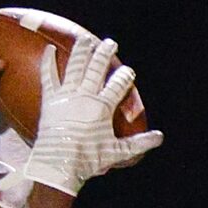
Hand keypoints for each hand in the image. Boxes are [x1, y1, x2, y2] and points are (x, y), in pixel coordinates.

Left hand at [24, 33, 163, 195]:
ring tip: (86, 40)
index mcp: (102, 107)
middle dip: (105, 53)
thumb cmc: (88, 161)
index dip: (125, 75)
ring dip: (81, 51)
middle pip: (97, 67)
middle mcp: (85, 96)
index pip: (118, 84)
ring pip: (75, 66)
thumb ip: (138, 143)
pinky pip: (48, 77)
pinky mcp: (50, 100)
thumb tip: (160, 137)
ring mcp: (67, 96)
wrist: (58, 166)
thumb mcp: (116, 153)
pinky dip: (48, 62)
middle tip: (109, 43)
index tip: (128, 71)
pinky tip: (48, 49)